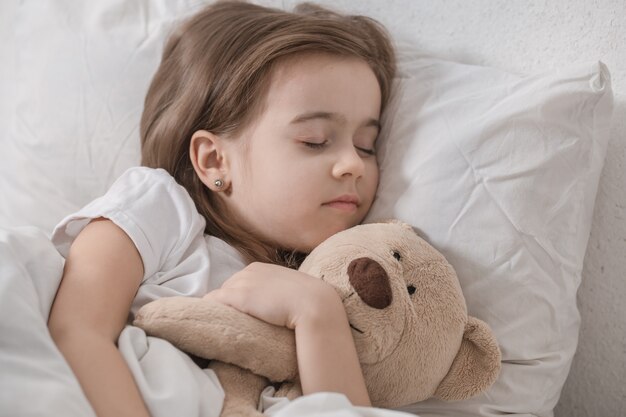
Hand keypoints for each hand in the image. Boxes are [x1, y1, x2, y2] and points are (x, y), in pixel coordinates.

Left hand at [203, 262, 340, 328]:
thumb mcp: (289, 289)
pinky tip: (214, 323)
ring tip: (225, 325)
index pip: (239, 282)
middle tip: (234, 321)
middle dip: (228, 303)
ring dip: (221, 309)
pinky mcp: (238, 296)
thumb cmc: (308, 301)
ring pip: (219, 296)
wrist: (315, 305)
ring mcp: (242, 283)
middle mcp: (247, 271)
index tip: (243, 313)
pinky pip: (213, 301)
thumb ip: (275, 291)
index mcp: (259, 268)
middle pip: (227, 288)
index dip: (239, 298)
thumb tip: (273, 305)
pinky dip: (211, 311)